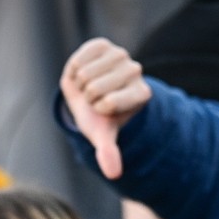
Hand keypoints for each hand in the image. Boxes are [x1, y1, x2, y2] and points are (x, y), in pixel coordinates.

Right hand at [60, 38, 152, 179]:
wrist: (89, 96)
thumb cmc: (99, 118)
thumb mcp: (103, 135)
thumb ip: (109, 153)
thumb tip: (114, 174)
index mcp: (143, 94)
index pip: (110, 103)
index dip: (99, 109)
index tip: (104, 110)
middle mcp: (136, 72)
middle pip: (96, 88)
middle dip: (89, 96)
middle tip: (95, 98)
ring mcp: (121, 55)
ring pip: (87, 73)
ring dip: (81, 82)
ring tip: (90, 86)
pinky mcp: (103, 44)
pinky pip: (80, 59)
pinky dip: (75, 68)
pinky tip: (84, 72)